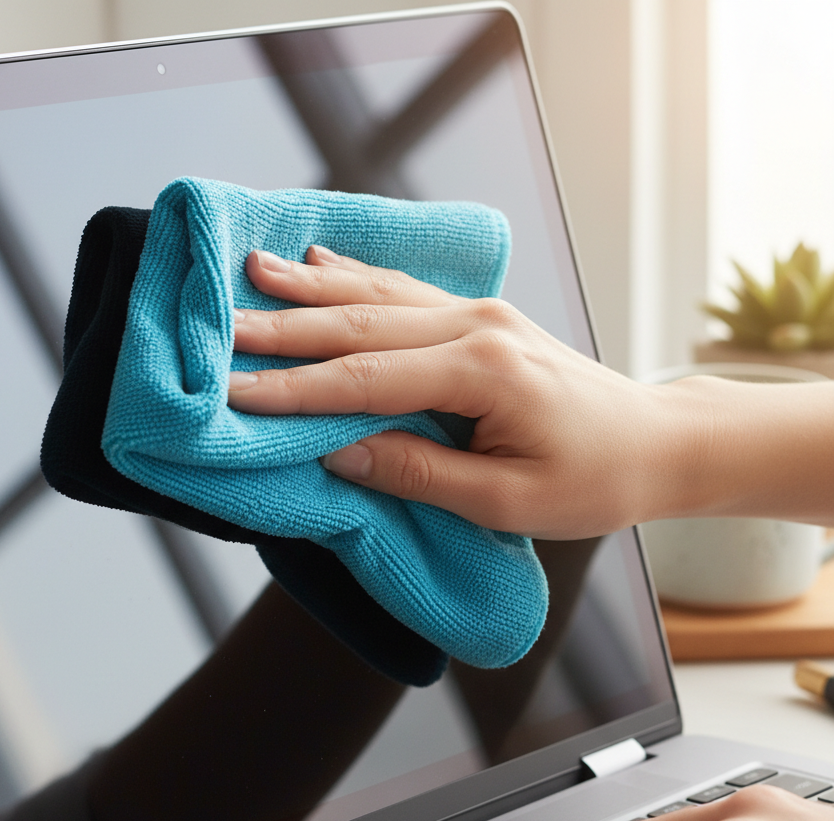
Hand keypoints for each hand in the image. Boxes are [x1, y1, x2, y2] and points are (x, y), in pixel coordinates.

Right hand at [228, 248, 833, 536]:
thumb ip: (421, 473)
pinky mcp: (481, 318)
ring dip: (311, 288)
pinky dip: (357, 276)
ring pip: (378, 294)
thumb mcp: (508, 501)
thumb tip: (340, 453)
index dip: (296, 390)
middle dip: (286, 329)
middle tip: (221, 328)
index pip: (366, 378)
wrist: (656, 442)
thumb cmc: (592, 481)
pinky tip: (320, 262)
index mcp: (483, 372)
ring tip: (252, 271)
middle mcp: (476, 327)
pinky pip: (407, 289)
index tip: (234, 392)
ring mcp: (480, 314)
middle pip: (362, 322)